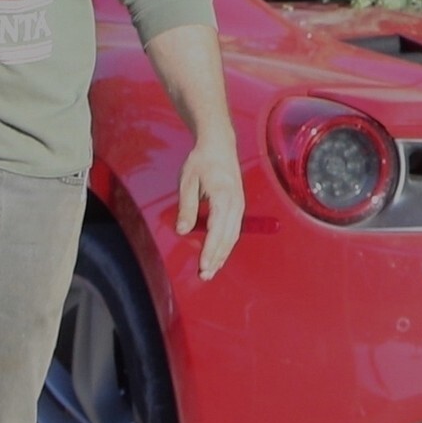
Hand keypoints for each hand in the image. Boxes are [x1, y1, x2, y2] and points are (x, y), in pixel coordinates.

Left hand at [174, 135, 243, 279]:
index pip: (217, 230)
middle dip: (216, 259)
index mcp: (223, 197)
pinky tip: (219, 254)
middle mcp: (235, 204)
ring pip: (233, 237)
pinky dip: (226, 245)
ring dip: (222, 255)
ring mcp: (239, 206)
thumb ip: (186, 206)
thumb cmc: (202, 162)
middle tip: (205, 276)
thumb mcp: (187, 181)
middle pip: (227, 238)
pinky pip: (234, 230)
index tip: (203, 265)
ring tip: (211, 270)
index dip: (210, 250)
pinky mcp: (238, 206)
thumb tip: (182, 230)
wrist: (220, 146)